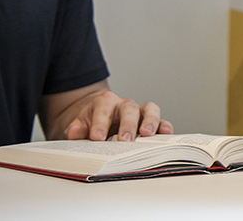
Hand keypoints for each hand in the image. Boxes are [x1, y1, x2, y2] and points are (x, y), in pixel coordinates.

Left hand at [41, 82, 173, 141]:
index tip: (97, 138)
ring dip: (149, 121)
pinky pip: (161, 120)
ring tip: (147, 135)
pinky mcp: (151, 122)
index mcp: (105, 102)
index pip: (103, 109)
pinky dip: (164, 126)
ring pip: (149, 109)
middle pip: (129, 109)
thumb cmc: (90, 123)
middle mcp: (124, 104)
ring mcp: (140, 112)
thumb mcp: (79, 124)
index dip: (100, 123)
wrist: (98, 119)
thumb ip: (76, 128)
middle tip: (124, 140)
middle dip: (127, 125)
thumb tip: (76, 132)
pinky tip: (166, 134)